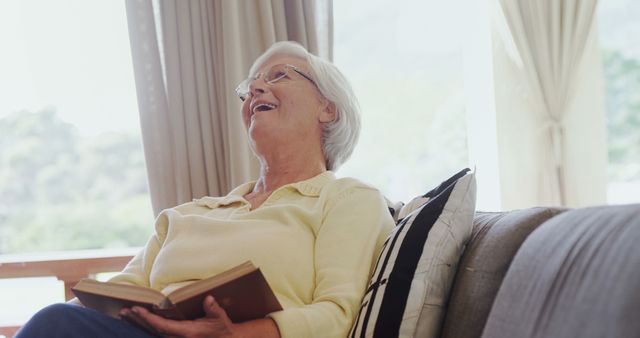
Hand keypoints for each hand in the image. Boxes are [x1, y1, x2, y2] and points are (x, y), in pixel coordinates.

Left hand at [120, 295, 237, 337]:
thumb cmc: (222, 329)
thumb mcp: (220, 318)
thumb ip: (213, 309)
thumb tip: (208, 299)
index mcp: (187, 332)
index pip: (162, 325)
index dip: (148, 318)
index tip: (136, 309)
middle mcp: (179, 337)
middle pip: (152, 330)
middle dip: (137, 320)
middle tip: (123, 311)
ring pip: (152, 332)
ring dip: (138, 324)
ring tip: (124, 314)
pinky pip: (157, 333)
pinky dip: (146, 326)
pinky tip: (137, 320)